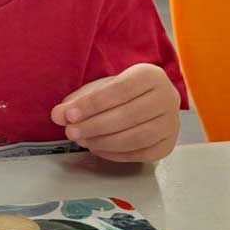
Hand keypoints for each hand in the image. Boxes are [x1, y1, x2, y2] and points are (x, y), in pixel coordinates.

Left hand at [51, 63, 180, 162]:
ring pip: (136, 137)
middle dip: (95, 125)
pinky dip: (116, 154)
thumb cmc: (122, 93)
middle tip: (71, 131)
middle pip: (129, 115)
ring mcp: (171, 123)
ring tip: (82, 140)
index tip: (69, 114)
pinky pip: (141, 154)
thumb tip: (58, 115)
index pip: (120, 90)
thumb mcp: (100, 88)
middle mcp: (168, 98)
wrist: (148, 101)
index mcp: (151, 75)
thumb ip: (78, 100)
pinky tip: (98, 148)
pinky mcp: (168, 144)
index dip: (92, 104)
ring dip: (104, 141)